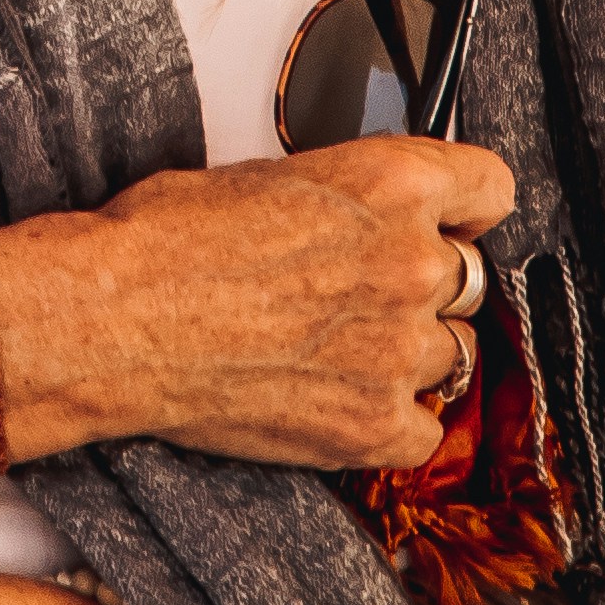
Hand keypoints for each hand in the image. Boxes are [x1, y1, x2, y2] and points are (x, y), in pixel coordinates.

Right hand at [0, 135, 511, 476]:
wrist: (113, 318)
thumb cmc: (164, 240)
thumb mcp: (269, 175)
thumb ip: (346, 196)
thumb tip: (359, 216)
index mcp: (392, 182)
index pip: (492, 188)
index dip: (466, 210)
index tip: (451, 223)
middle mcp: (411, 262)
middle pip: (467, 279)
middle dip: (421, 287)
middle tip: (360, 297)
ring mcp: (398, 349)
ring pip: (448, 355)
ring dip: (405, 355)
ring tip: (334, 352)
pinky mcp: (373, 425)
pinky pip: (424, 429)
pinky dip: (388, 422)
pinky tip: (335, 401)